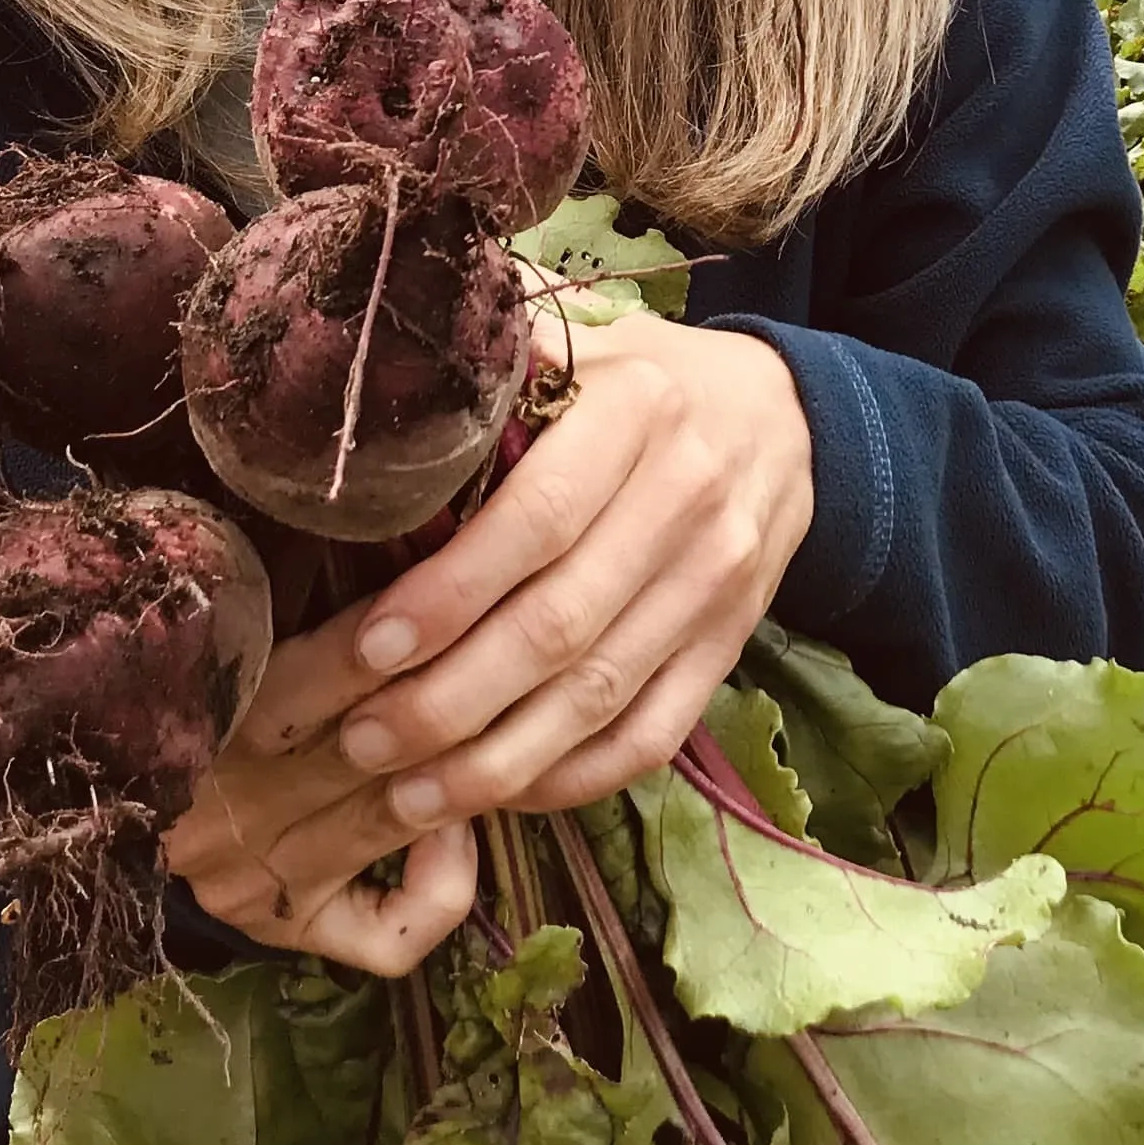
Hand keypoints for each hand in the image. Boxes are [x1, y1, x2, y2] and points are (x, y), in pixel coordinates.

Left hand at [159, 307, 812, 972]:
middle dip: (449, 699)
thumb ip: (490, 383)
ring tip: (404, 796)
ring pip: (602, 696)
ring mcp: (720, 581)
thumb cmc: (639, 384)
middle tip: (358, 740)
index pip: (540, 518)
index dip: (451, 592)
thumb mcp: (578, 348)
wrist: (785, 419)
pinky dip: (572, 778)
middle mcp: (691, 496)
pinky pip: (650, 735)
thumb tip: (366, 411)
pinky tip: (497, 795)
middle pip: (562, 625)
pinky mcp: (732, 645)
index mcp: (639, 408)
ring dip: (497, 760)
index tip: (368, 646)